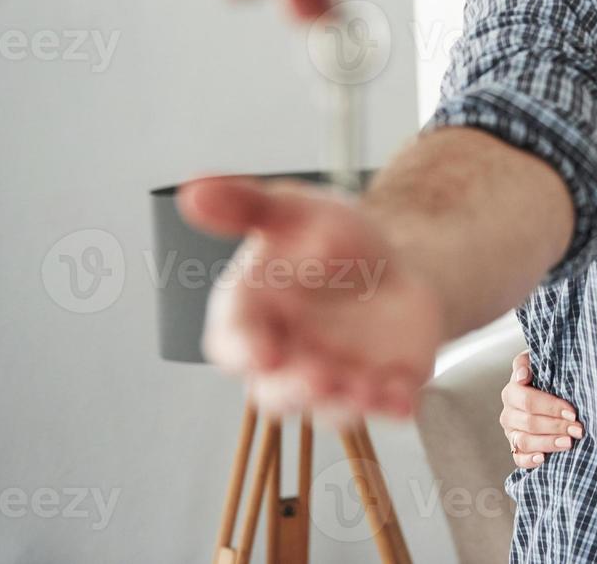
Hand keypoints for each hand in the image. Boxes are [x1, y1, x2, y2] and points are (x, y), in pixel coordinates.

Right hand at [177, 175, 445, 418]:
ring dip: (344, 403)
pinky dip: (393, 405)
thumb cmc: (330, 240)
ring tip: (363, 389)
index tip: (261, 351)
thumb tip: (192, 189)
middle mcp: (288, 358)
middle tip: (317, 378)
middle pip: (277, 391)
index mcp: (253, 317)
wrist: (395, 259)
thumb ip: (246, 205)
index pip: (233, 342)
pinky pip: (385, 405)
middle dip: (295, 389)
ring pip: (330, 408)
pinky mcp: (382, 385)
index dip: (244, 349)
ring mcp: (336, 378)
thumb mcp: (294, 210)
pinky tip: (404, 400)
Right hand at [499, 351, 584, 468]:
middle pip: (529, 423)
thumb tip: (522, 375)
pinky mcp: (516, 449)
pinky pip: (519, 458)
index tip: (572, 412)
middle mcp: (508, 413)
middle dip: (556, 426)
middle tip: (578, 429)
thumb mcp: (538, 363)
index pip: (528, 401)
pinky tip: (543, 459)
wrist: (549, 390)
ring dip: (548, 443)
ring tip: (569, 443)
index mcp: (511, 392)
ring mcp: (511, 433)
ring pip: (525, 441)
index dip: (551, 407)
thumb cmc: (547, 375)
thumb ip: (527, 363)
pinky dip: (529, 460)